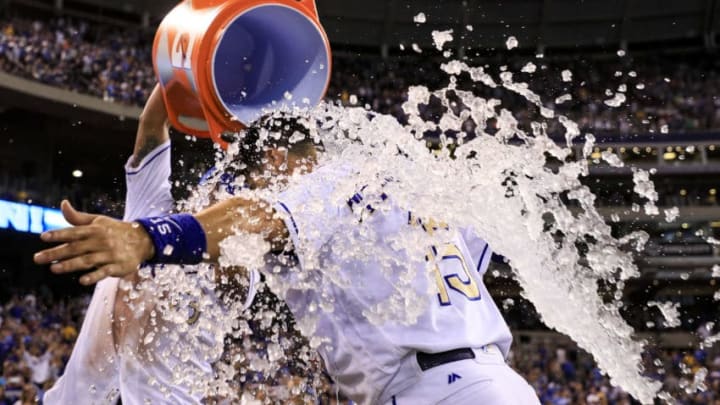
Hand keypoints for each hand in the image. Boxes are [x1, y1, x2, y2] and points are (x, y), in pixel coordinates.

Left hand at [33, 201, 154, 285]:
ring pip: (87, 260)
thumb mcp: (98, 221)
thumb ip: (78, 217)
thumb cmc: (115, 230)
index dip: (59, 234)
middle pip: (75, 248)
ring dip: (70, 265)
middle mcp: (101, 241)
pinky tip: (82, 280)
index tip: (43, 237)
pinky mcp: (117, 266)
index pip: (74, 232)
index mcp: (95, 230)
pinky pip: (104, 272)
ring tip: (53, 269)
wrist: (143, 240)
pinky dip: (94, 276)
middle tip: (37, 258)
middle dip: (56, 253)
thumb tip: (63, 204)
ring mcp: (109, 254)